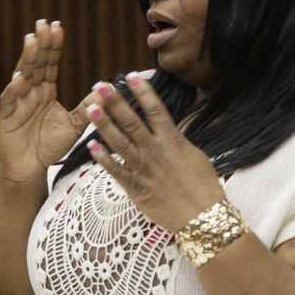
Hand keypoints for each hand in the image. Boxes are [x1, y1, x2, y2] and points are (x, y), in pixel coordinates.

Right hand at [0, 20, 92, 187]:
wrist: (30, 169)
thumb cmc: (49, 147)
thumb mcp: (75, 125)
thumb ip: (88, 109)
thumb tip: (106, 91)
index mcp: (45, 91)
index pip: (50, 63)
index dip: (53, 46)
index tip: (58, 27)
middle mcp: (31, 92)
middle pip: (36, 63)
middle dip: (40, 44)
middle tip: (43, 24)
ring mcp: (18, 102)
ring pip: (22, 76)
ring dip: (27, 58)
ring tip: (32, 41)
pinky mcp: (7, 116)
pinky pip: (11, 100)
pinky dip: (14, 88)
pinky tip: (20, 77)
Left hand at [84, 72, 223, 231]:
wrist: (202, 217)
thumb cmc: (203, 187)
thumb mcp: (194, 156)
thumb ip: (178, 140)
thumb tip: (170, 127)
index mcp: (172, 141)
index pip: (155, 109)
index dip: (142, 92)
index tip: (130, 76)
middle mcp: (155, 151)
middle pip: (131, 121)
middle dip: (114, 102)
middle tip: (100, 86)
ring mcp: (143, 168)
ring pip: (119, 142)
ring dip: (103, 124)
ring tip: (91, 108)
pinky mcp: (135, 187)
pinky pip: (115, 170)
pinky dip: (102, 158)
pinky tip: (90, 145)